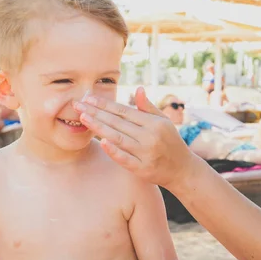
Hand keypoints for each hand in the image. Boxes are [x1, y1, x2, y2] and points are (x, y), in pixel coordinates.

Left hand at [73, 87, 196, 187]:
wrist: (183, 170)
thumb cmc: (171, 143)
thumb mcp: (164, 122)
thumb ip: (148, 107)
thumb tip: (138, 89)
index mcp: (154, 123)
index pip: (124, 111)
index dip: (105, 104)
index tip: (89, 98)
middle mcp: (150, 136)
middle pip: (118, 122)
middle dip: (96, 112)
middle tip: (77, 104)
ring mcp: (146, 153)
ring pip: (118, 137)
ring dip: (99, 127)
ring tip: (83, 118)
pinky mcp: (142, 168)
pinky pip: (125, 158)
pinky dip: (114, 150)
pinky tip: (102, 141)